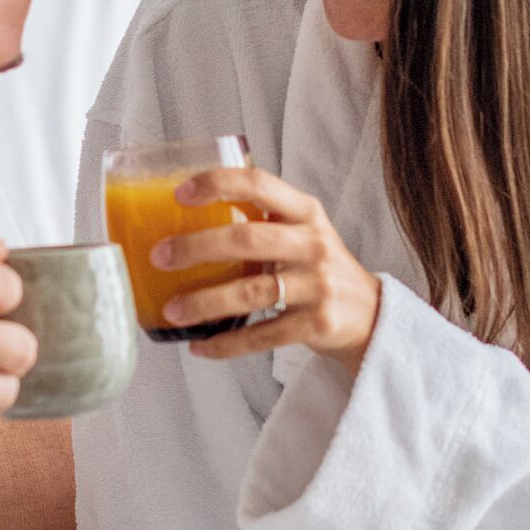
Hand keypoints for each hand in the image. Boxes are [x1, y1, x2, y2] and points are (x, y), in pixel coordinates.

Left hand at [156, 166, 382, 373]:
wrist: (370, 314)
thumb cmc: (317, 268)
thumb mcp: (301, 232)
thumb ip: (259, 221)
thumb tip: (184, 221)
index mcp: (305, 212)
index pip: (260, 184)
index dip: (218, 184)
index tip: (180, 194)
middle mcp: (313, 243)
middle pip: (248, 239)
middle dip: (197, 247)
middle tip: (160, 256)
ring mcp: (318, 285)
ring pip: (252, 292)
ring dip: (204, 302)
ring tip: (172, 311)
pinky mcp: (318, 324)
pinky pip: (263, 335)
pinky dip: (227, 343)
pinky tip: (200, 346)